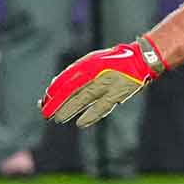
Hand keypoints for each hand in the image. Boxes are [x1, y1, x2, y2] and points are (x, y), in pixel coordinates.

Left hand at [41, 38, 165, 127]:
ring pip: (84, 99)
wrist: (140, 60)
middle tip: (46, 113)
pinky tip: (81, 123)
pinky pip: (102, 107)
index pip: (66, 80)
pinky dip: (91, 115)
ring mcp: (107, 83)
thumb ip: (76, 71)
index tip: (44, 102)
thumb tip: (56, 84)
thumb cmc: (113, 61)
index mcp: (89, 64)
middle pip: (72, 90)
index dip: (54, 93)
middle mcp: (96, 73)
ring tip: (58, 119)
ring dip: (70, 109)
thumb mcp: (92, 61)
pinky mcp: (118, 94)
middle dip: (57, 103)